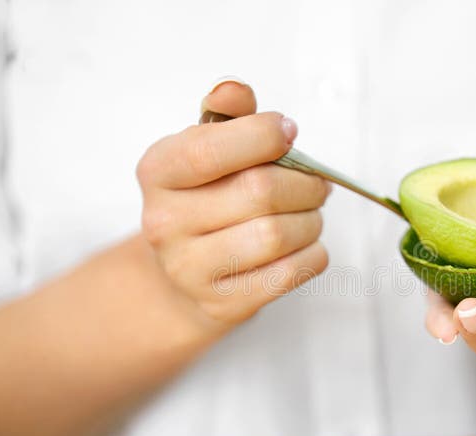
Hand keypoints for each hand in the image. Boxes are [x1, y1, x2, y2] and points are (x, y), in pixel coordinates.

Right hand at [137, 79, 330, 330]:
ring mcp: (190, 269)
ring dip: (311, 221)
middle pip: (259, 192)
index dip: (262, 136)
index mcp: (158, 171)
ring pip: (277, 235)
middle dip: (305, 183)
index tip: (289, 134)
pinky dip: (313, 254)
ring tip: (310, 215)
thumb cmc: (207, 201)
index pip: (209, 149)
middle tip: (318, 184)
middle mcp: (164, 222)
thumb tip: (234, 92)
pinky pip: (290, 273)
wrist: (185, 276)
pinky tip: (306, 245)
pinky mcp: (222, 303)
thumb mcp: (206, 150)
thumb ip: (225, 118)